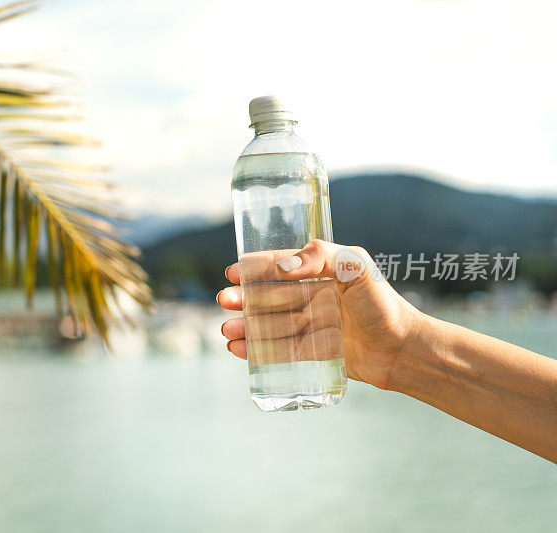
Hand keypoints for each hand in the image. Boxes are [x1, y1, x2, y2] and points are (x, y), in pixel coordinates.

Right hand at [217, 240, 424, 389]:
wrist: (403, 349)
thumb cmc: (384, 305)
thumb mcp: (357, 267)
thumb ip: (321, 256)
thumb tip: (282, 266)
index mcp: (322, 273)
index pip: (281, 267)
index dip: (255, 267)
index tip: (232, 271)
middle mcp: (313, 297)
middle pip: (269, 296)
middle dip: (244, 299)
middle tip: (225, 301)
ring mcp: (311, 325)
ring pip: (269, 324)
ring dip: (246, 326)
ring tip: (226, 329)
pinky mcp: (312, 352)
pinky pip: (278, 349)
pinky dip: (256, 349)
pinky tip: (238, 348)